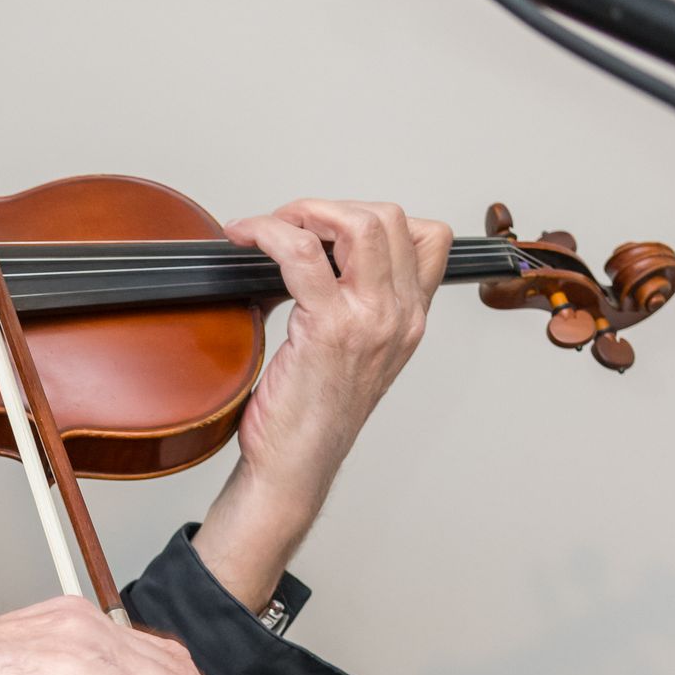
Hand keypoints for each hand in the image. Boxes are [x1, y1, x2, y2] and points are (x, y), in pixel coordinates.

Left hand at [193, 197, 451, 611]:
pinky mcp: (328, 328)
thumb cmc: (309, 418)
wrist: (293, 468)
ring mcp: (370, 321)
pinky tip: (246, 240)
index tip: (326, 231)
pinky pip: (300, 252)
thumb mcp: (352, 353)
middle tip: (287, 224)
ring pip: (355, 223)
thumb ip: (351, 303)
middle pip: (389, 216)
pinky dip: (267, 233)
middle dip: (329, 207)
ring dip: (302, 212)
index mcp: (410, 319)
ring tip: (268, 229)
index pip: (428, 235)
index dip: (373, 216)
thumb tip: (307, 250)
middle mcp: (400, 316)